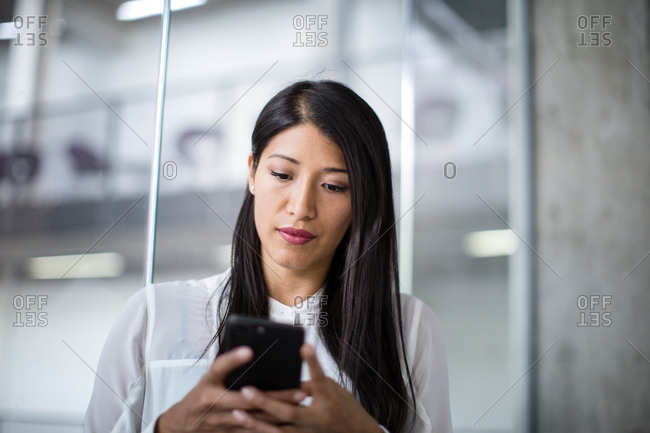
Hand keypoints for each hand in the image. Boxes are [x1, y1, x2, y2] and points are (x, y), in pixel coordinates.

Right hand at [155, 346, 305, 432]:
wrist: (182, 423)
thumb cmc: (200, 395)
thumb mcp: (208, 378)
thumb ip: (226, 368)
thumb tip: (253, 352)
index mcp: (206, 382)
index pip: (218, 367)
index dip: (232, 359)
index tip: (249, 350)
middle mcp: (211, 401)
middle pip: (245, 397)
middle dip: (274, 394)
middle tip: (298, 388)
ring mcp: (219, 420)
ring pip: (253, 416)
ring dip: (278, 410)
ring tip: (298, 401)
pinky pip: (251, 430)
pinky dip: (269, 425)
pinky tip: (287, 420)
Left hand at [231, 344, 382, 432]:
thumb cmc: (345, 408)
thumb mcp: (333, 390)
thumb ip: (310, 383)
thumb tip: (286, 375)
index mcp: (329, 399)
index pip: (320, 377)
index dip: (312, 362)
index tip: (304, 346)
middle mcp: (317, 418)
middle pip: (288, 411)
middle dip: (265, 401)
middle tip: (245, 390)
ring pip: (277, 431)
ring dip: (256, 422)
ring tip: (237, 412)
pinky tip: (246, 427)